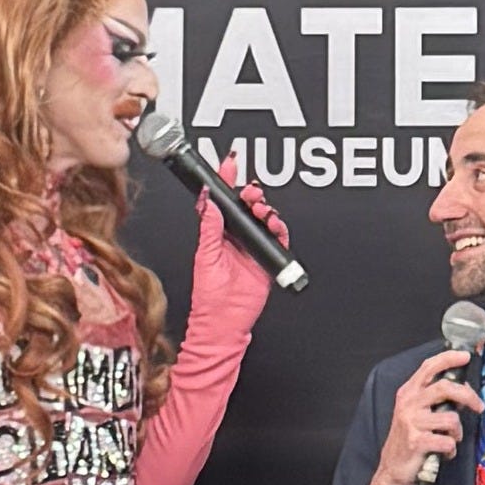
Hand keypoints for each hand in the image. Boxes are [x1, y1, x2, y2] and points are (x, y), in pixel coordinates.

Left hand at [188, 169, 285, 325]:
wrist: (224, 320)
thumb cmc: (209, 295)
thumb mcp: (205, 255)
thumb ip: (210, 228)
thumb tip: (209, 202)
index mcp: (217, 234)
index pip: (223, 202)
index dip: (226, 182)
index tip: (229, 164)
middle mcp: (235, 238)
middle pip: (247, 207)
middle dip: (251, 194)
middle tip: (250, 192)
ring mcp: (252, 247)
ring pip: (263, 219)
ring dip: (264, 208)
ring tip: (261, 209)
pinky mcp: (267, 258)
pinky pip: (277, 237)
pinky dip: (278, 227)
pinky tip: (273, 224)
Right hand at [359, 350, 475, 484]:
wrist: (392, 471)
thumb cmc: (409, 441)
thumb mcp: (417, 414)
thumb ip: (436, 400)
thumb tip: (464, 390)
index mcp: (408, 393)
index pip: (429, 367)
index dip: (448, 358)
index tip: (466, 356)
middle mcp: (408, 403)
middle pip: (445, 387)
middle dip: (467, 396)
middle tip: (478, 406)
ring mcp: (411, 422)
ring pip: (450, 418)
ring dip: (457, 432)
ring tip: (450, 440)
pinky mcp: (417, 442)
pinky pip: (448, 441)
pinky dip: (451, 449)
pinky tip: (443, 453)